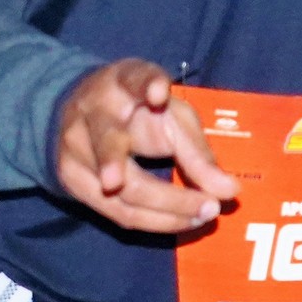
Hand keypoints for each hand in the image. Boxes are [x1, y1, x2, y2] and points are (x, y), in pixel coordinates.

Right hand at [54, 59, 240, 234]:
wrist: (84, 115)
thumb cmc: (140, 113)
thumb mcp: (173, 120)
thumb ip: (198, 153)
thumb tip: (231, 192)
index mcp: (121, 82)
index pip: (133, 78)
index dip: (146, 84)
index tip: (159, 91)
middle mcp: (91, 111)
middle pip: (110, 142)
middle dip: (152, 176)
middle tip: (197, 203)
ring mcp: (73, 145)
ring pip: (116, 190)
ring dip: (165, 210)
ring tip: (199, 218)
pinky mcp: (70, 178)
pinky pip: (113, 211)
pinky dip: (152, 222)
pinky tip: (180, 222)